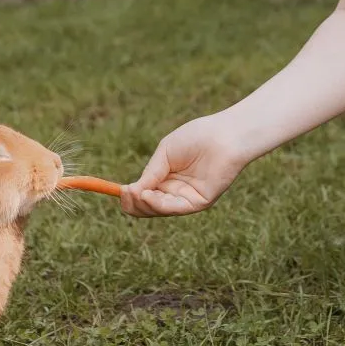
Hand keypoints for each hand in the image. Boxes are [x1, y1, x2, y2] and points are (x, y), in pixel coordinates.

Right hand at [122, 113, 249, 217]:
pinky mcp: (199, 202)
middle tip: (127, 194)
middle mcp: (175, 191)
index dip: (130, 196)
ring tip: (138, 192)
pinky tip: (149, 195)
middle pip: (148, 207)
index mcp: (165, 178)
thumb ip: (150, 173)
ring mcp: (187, 198)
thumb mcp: (165, 154)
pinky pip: (175, 209)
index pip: (143, 195)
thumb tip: (131, 192)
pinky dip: (159, 205)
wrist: (224, 135)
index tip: (120, 191)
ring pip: (159, 210)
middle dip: (134, 203)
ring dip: (145, 204)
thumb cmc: (196, 137)